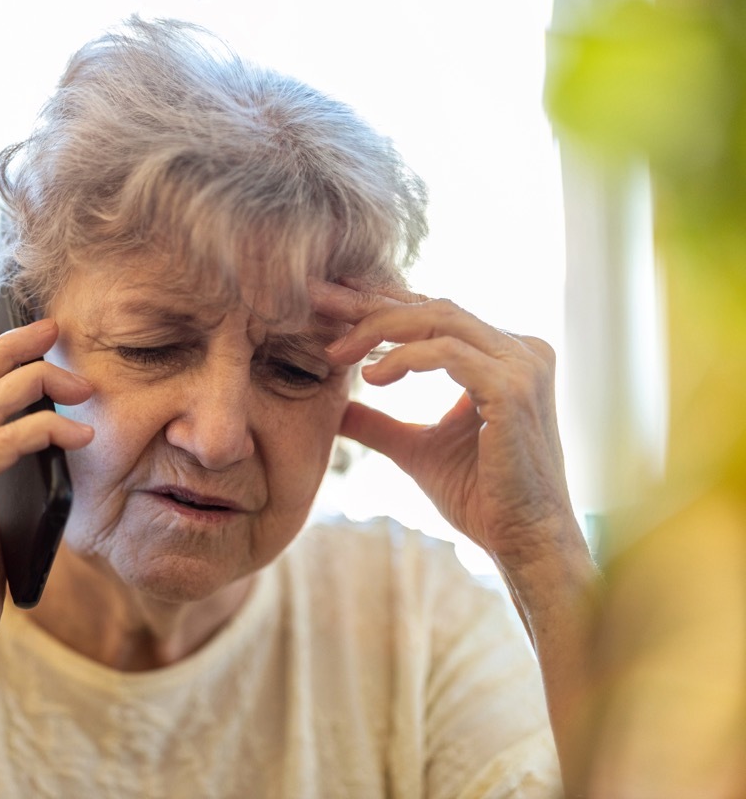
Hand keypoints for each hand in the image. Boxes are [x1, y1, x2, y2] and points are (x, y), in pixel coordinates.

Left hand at [311, 279, 579, 568]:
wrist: (523, 543)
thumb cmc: (480, 498)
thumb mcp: (415, 449)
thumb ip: (378, 422)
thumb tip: (334, 409)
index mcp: (502, 356)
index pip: (434, 313)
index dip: (380, 302)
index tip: (330, 301)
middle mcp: (519, 350)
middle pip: (434, 306)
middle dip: (370, 303)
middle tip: (320, 300)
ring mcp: (522, 365)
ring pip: (439, 319)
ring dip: (379, 328)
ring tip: (337, 351)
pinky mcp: (513, 389)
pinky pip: (447, 353)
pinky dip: (403, 359)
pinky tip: (372, 377)